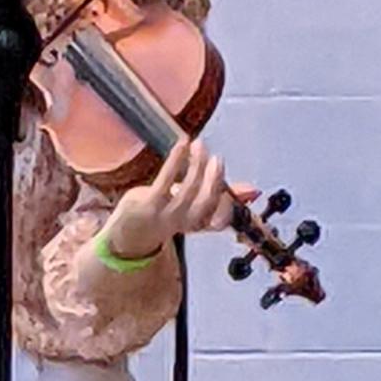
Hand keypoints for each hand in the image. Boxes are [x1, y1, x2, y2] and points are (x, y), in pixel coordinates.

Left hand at [101, 139, 258, 260]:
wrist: (128, 236)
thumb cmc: (163, 216)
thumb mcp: (191, 208)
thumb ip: (219, 196)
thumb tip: (252, 190)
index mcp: (198, 225)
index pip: (221, 219)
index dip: (232, 205)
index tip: (246, 190)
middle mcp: (184, 223)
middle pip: (205, 202)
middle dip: (214, 179)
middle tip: (217, 159)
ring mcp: (165, 214)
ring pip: (187, 189)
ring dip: (196, 165)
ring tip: (200, 145)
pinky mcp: (149, 203)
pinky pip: (166, 180)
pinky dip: (176, 160)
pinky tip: (182, 144)